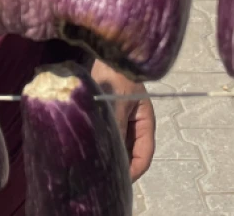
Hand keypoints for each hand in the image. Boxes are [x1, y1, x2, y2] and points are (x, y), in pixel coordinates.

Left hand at [92, 60, 154, 180]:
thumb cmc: (116, 76)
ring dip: (109, 154)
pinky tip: (87, 149)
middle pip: (130, 154)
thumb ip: (115, 128)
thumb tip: (106, 152)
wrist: (105, 52)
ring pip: (118, 146)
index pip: (144, 156)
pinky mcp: (106, 115)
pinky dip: (100, 143)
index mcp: (145, 123)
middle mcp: (134, 125)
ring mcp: (121, 120)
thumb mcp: (117, 105)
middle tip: (102, 178)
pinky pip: (106, 135)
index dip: (133, 172)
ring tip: (93, 166)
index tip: (118, 181)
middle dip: (119, 166)